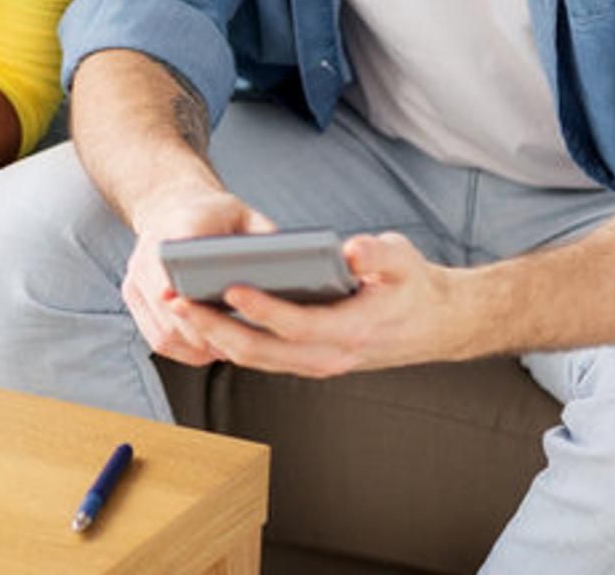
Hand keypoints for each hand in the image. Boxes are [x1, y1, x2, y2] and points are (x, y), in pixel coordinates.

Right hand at [122, 184, 276, 365]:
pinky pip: (157, 338)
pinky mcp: (134, 297)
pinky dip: (185, 350)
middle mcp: (147, 255)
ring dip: (196, 346)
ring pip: (164, 330)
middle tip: (237, 346)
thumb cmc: (214, 213)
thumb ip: (264, 236)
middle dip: (202, 330)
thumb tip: (292, 269)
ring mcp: (136, 279)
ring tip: (230, 351)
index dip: (184, 289)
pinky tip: (211, 349)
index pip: (174, 260)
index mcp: (176, 228)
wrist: (172, 206)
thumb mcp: (244, 213)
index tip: (201, 308)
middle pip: (167, 307)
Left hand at [166, 231, 466, 377]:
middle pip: (263, 350)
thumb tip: (353, 251)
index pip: (298, 324)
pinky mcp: (308, 361)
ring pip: (257, 359)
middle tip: (179, 302)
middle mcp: (331, 356)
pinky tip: (204, 318)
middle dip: (217, 328)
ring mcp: (318, 364)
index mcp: (354, 329)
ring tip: (180, 308)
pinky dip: (230, 342)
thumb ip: (378, 254)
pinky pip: (262, 358)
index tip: (231, 286)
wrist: (435, 324)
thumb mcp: (404, 259)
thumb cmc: (413, 286)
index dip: (262, 307)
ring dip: (215, 337)